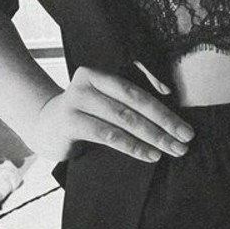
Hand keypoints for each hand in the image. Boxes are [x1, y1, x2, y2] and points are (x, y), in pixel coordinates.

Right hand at [35, 64, 193, 163]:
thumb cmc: (83, 116)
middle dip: (164, 122)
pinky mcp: (70, 122)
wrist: (44, 127)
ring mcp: (77, 100)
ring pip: (124, 119)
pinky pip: (108, 134)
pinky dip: (133, 146)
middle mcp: (88, 82)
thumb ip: (127, 103)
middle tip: (186, 138)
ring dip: (153, 136)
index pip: (138, 90)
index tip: (185, 124)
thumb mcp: (103, 103)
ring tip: (172, 149)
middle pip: (134, 103)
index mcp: (100, 74)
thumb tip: (170, 118)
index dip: (163, 107)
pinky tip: (150, 155)